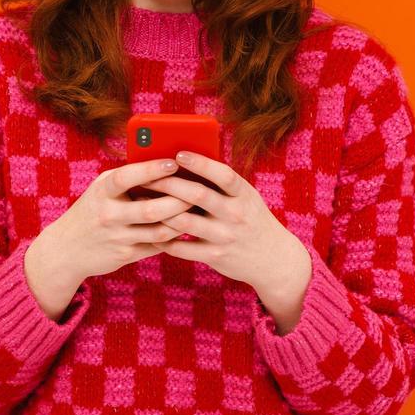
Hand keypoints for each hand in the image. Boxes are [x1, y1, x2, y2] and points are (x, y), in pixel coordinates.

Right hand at [41, 157, 197, 281]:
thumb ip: (127, 179)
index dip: (151, 169)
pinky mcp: (125, 255)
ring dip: (182, 220)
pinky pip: (157, 246)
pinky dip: (174, 236)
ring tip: (197, 209)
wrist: (66, 250)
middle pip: (151, 209)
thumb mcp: (101, 190)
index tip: (173, 162)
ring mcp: (117, 237)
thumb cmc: (93, 210)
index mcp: (101, 192)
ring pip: (159, 231)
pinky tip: (186, 226)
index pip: (127, 177)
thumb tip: (165, 164)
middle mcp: (108, 215)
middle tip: (199, 190)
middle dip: (179, 200)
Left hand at [144, 151, 309, 300]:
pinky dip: (164, 239)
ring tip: (142, 202)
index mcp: (244, 194)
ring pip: (185, 222)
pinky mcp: (215, 256)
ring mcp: (225, 237)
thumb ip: (221, 184)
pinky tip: (150, 230)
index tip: (178, 154)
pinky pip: (182, 248)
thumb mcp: (245, 197)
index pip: (223, 174)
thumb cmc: (250, 219)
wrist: (272, 259)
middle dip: (169, 184)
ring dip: (160, 211)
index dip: (200, 163)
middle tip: (147, 176)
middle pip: (198, 195)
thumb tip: (185, 162)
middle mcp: (235, 214)